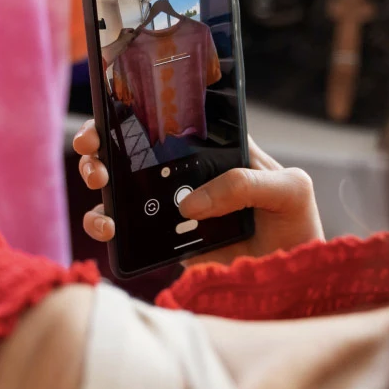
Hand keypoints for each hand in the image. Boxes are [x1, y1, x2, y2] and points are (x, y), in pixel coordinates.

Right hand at [73, 120, 323, 267]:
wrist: (290, 280)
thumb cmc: (296, 225)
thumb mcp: (290, 190)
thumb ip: (248, 184)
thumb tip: (190, 203)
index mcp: (215, 149)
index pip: (172, 119)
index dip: (138, 108)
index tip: (114, 109)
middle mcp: (187, 172)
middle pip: (132, 147)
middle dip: (102, 141)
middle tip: (93, 146)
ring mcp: (171, 205)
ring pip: (119, 185)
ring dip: (96, 177)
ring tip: (98, 182)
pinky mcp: (162, 240)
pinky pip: (125, 228)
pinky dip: (105, 225)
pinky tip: (108, 228)